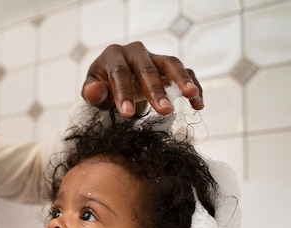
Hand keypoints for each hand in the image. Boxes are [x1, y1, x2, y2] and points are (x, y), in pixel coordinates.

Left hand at [82, 42, 203, 116]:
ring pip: (170, 64)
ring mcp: (154, 57)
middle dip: (156, 90)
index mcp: (113, 55)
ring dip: (182, 80)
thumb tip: (93, 91)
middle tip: (164, 110)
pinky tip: (198, 104)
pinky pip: (185, 72)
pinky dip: (193, 86)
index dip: (123, 93)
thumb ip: (91, 93)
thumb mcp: (92, 91)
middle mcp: (135, 51)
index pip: (119, 73)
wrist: (113, 81)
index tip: (128, 113)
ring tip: (191, 96)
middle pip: (147, 68)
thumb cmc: (102, 87)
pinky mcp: (168, 66)